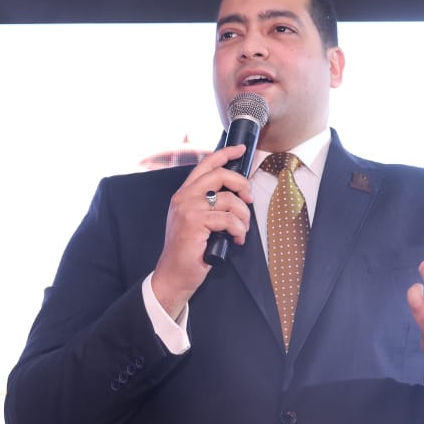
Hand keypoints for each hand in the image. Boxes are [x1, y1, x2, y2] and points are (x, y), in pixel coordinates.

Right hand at [150, 145, 253, 316]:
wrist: (174, 274)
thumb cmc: (189, 250)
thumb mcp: (196, 220)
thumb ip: (208, 203)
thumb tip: (236, 193)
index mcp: (184, 194)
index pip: (205, 165)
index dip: (225, 153)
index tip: (240, 149)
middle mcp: (184, 197)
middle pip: (220, 175)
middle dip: (242, 184)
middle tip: (249, 197)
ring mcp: (188, 209)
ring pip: (229, 199)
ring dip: (243, 216)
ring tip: (242, 229)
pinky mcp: (195, 223)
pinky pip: (229, 219)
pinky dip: (239, 230)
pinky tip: (237, 240)